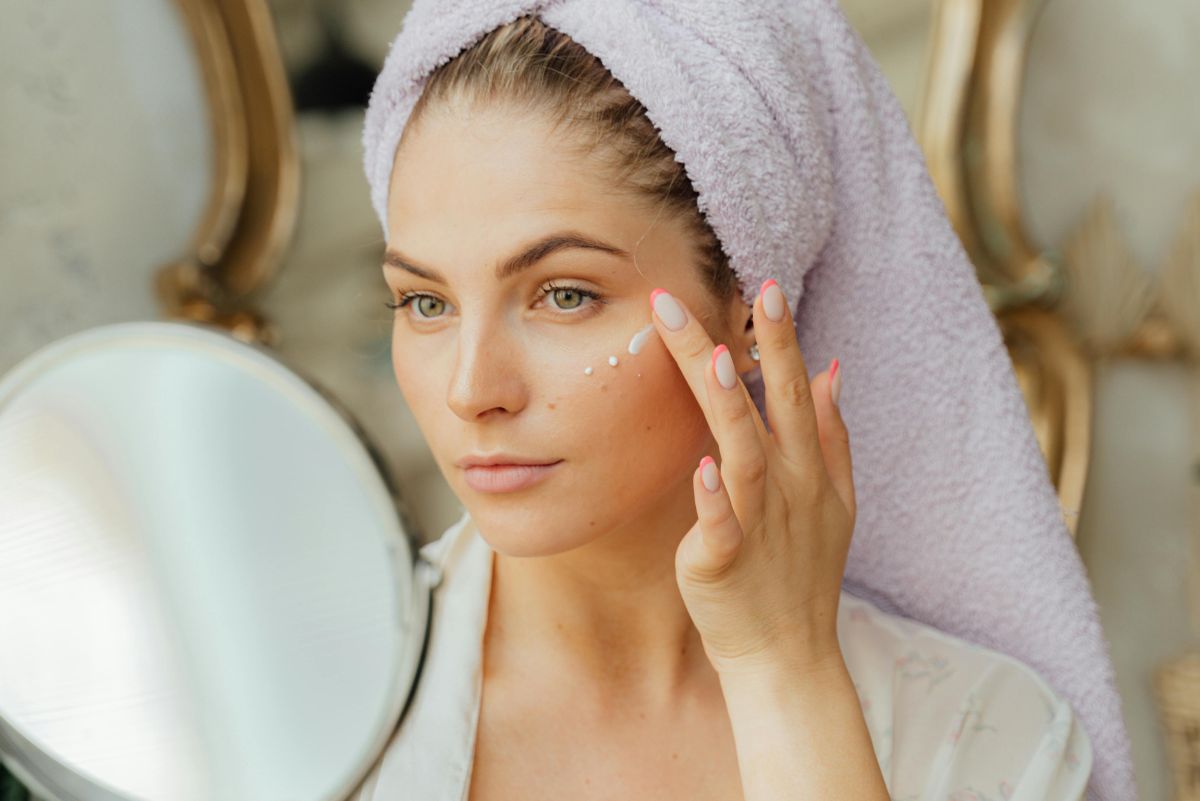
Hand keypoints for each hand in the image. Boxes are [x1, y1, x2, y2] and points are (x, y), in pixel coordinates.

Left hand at [649, 281, 855, 677]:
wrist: (786, 653)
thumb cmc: (800, 571)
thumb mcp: (834, 499)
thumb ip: (829, 433)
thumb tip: (831, 369)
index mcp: (805, 466)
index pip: (793, 387)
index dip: (782, 338)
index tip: (767, 285)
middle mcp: (787, 485)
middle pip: (769, 404)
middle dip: (759, 346)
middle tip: (740, 289)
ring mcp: (757, 522)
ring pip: (744, 453)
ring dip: (731, 406)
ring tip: (713, 358)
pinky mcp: (724, 561)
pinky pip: (720, 525)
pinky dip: (713, 499)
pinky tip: (701, 469)